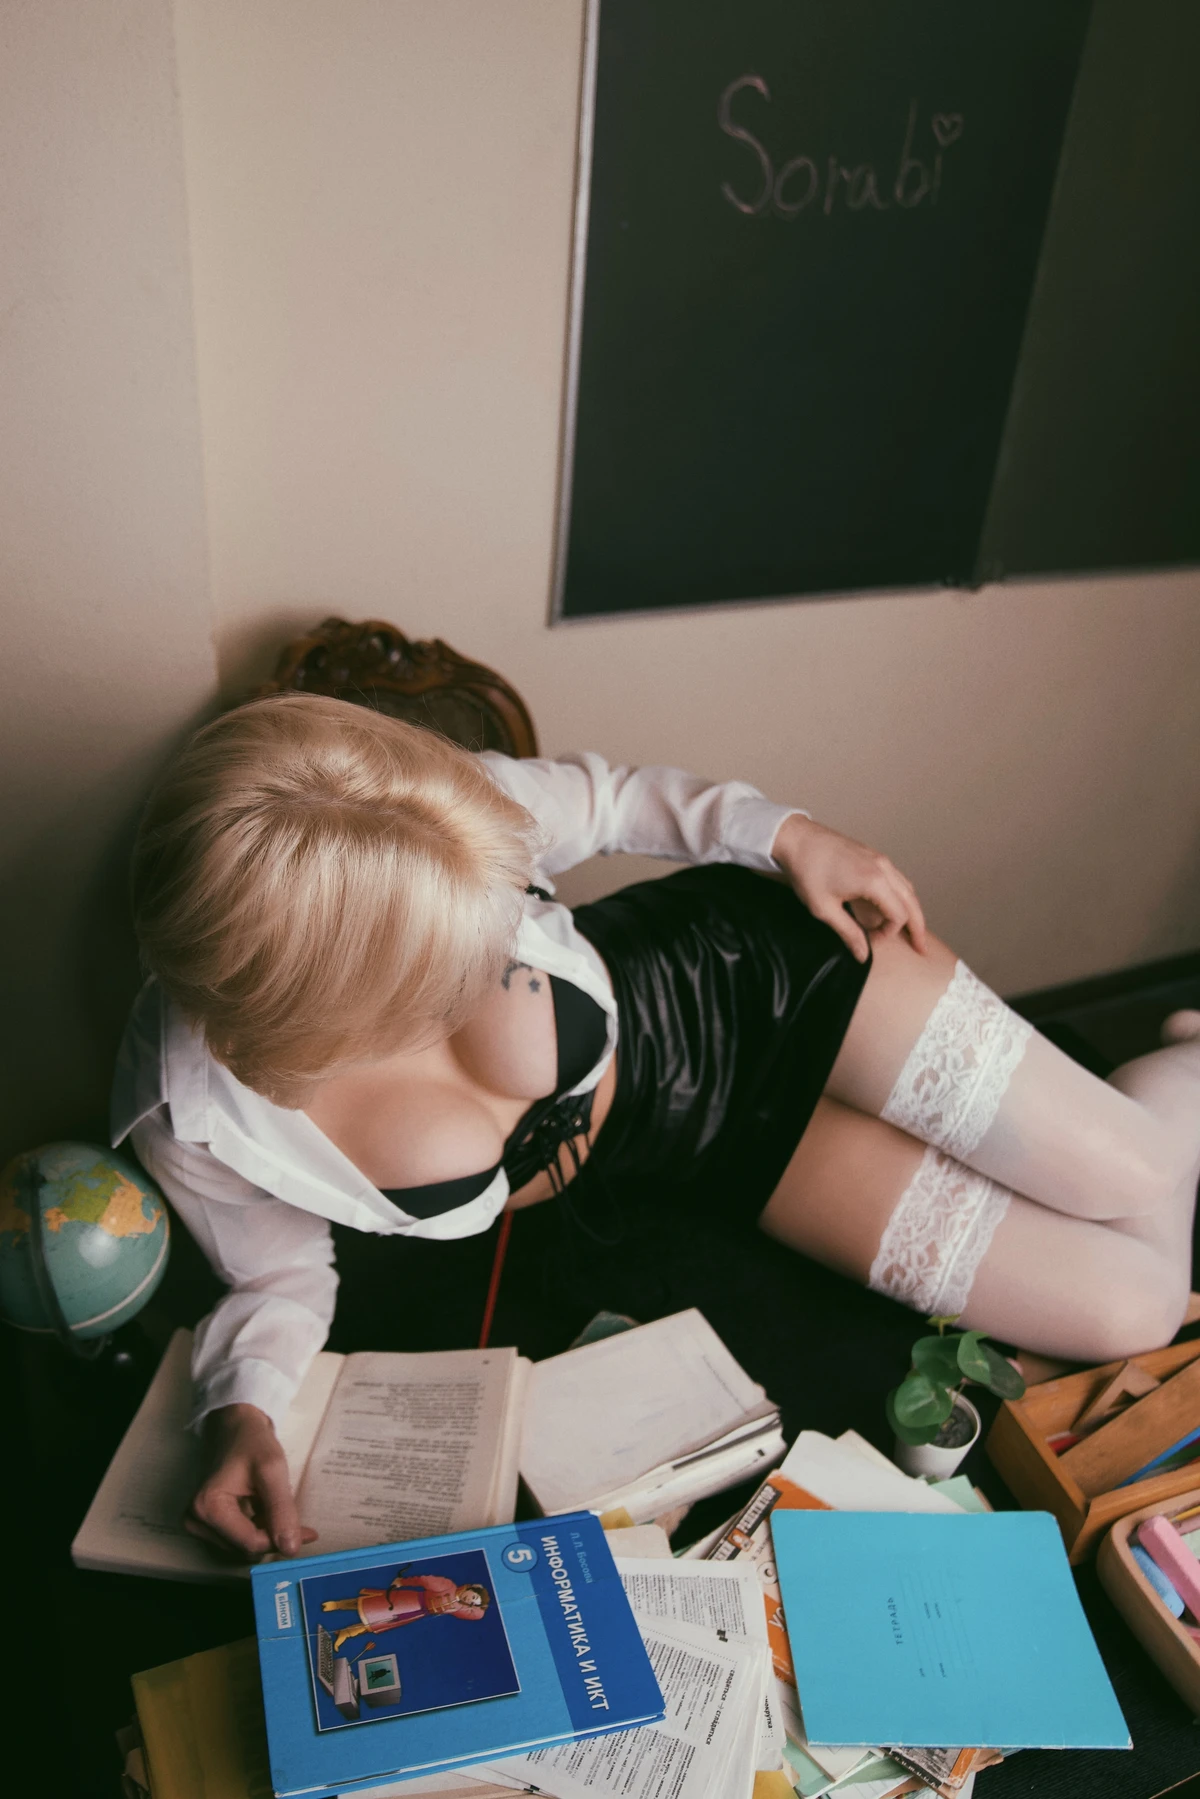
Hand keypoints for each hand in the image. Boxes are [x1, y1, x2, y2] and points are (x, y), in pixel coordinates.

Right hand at [186, 1402, 317, 1560]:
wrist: (236, 1426)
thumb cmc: (252, 1442)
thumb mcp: (272, 1470)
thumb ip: (281, 1510)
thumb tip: (291, 1549)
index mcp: (207, 1508)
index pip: (250, 1543)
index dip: (280, 1540)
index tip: (308, 1532)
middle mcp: (197, 1521)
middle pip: (246, 1548)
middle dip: (274, 1536)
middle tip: (297, 1519)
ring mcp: (200, 1524)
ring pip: (245, 1546)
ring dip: (267, 1532)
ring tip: (277, 1506)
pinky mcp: (208, 1523)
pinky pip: (240, 1538)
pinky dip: (259, 1528)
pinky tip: (266, 1509)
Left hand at [771, 813, 927, 963]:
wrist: (796, 838)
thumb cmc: (807, 871)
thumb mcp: (825, 909)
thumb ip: (848, 933)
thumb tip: (863, 955)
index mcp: (874, 882)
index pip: (898, 916)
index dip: (888, 934)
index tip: (870, 941)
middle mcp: (883, 868)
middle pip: (911, 901)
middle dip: (918, 926)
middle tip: (922, 948)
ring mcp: (879, 859)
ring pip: (906, 888)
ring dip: (911, 910)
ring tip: (912, 930)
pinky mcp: (872, 855)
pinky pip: (896, 878)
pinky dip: (900, 895)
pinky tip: (893, 905)